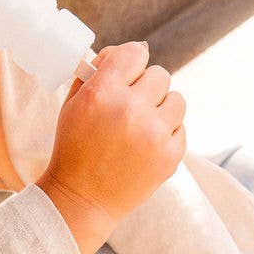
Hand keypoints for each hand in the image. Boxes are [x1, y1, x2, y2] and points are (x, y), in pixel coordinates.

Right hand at [40, 42, 186, 253]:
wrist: (81, 202)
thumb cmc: (74, 151)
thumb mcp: (72, 105)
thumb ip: (99, 72)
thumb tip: (133, 53)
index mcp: (102, 92)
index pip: (136, 52)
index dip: (131, 64)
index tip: (126, 79)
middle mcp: (130, 109)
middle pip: (160, 75)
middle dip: (146, 90)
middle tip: (131, 112)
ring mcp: (153, 135)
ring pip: (177, 100)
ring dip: (162, 111)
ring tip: (142, 130)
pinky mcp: (169, 157)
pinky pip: (181, 129)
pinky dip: (167, 136)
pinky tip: (146, 149)